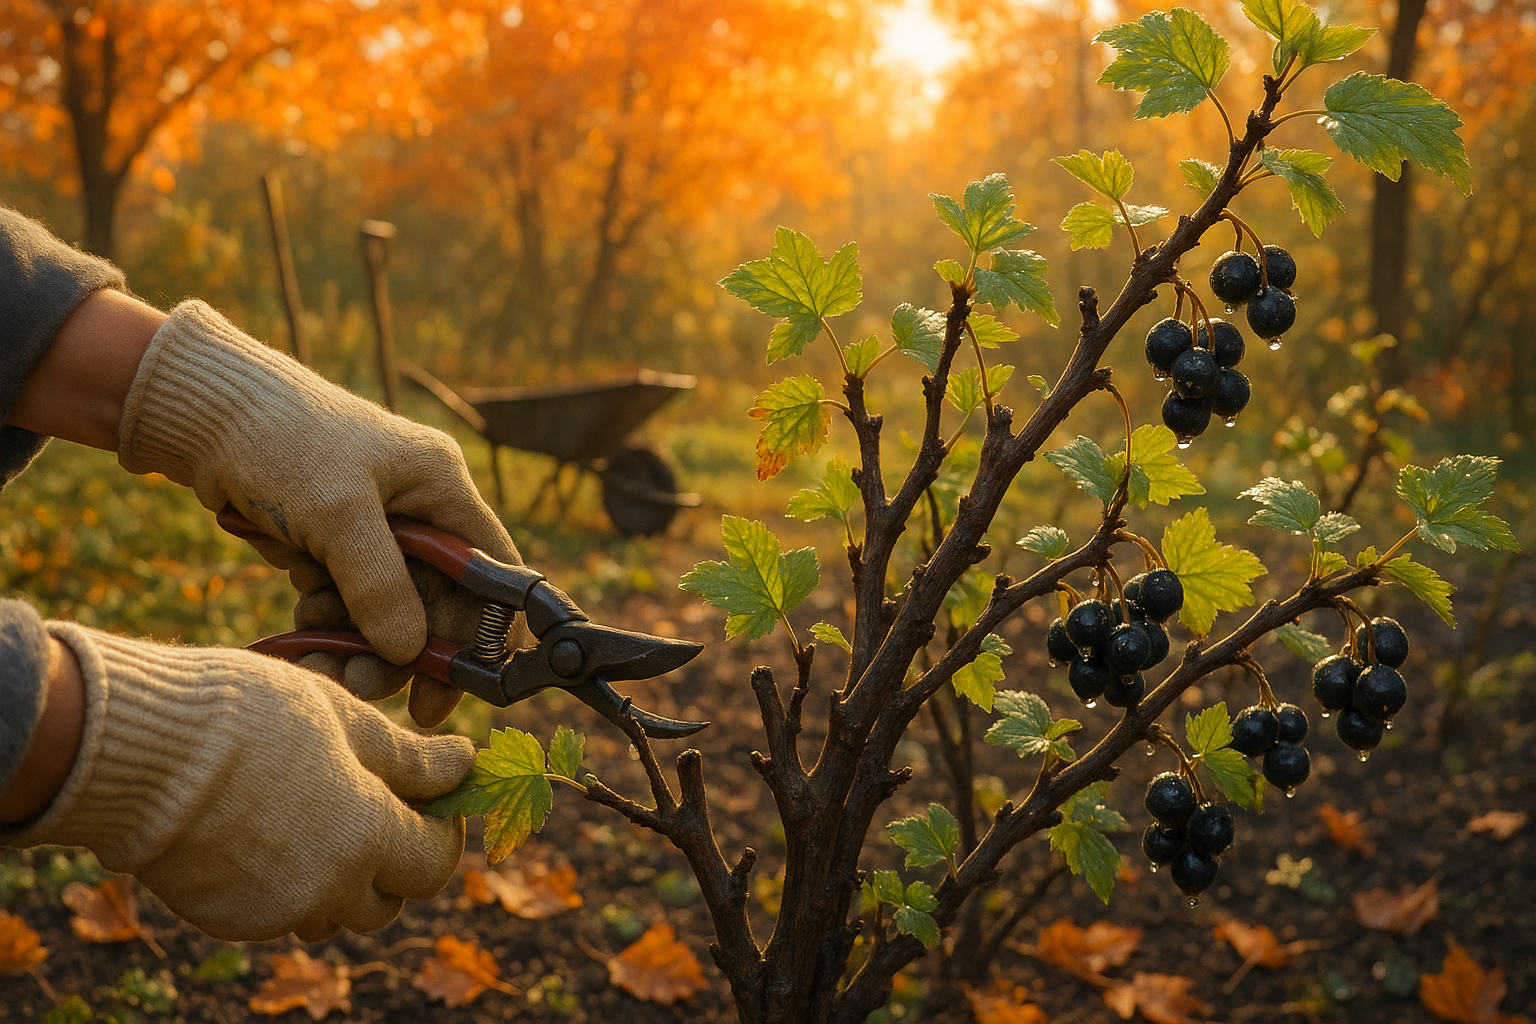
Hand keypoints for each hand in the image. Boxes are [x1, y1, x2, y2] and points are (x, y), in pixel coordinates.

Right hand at [0, 622, 473, 941]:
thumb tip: (464, 763)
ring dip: (341, 877)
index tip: (434, 797)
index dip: (444, 830)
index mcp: (368, 838)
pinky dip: (288, 882)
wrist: (135, 747)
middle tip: (378, 802)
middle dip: (394, 860)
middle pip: (387, 900)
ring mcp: (272, 909)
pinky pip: (278, 910)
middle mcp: (326, 890)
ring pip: (331, 911)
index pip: (435, 863)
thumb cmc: (250, 715)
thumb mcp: (345, 719)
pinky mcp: (224, 916)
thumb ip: (409, 756)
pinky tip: (266, 827)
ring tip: (317, 810)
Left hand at [116, 299, 527, 722]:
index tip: (460, 684)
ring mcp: (374, 532)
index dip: (485, 630)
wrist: (203, 416)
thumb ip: (381, 585)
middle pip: (435, 603)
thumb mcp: (337, 513)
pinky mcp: (333, 547)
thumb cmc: (282, 442)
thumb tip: (411, 653)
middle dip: (404, 650)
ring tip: (318, 669)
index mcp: (442, 489)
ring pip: (386, 612)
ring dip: (357, 647)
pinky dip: (325, 631)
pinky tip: (299, 645)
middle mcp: (418, 511)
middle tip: (369, 688)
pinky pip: (345, 606)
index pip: (491, 570)